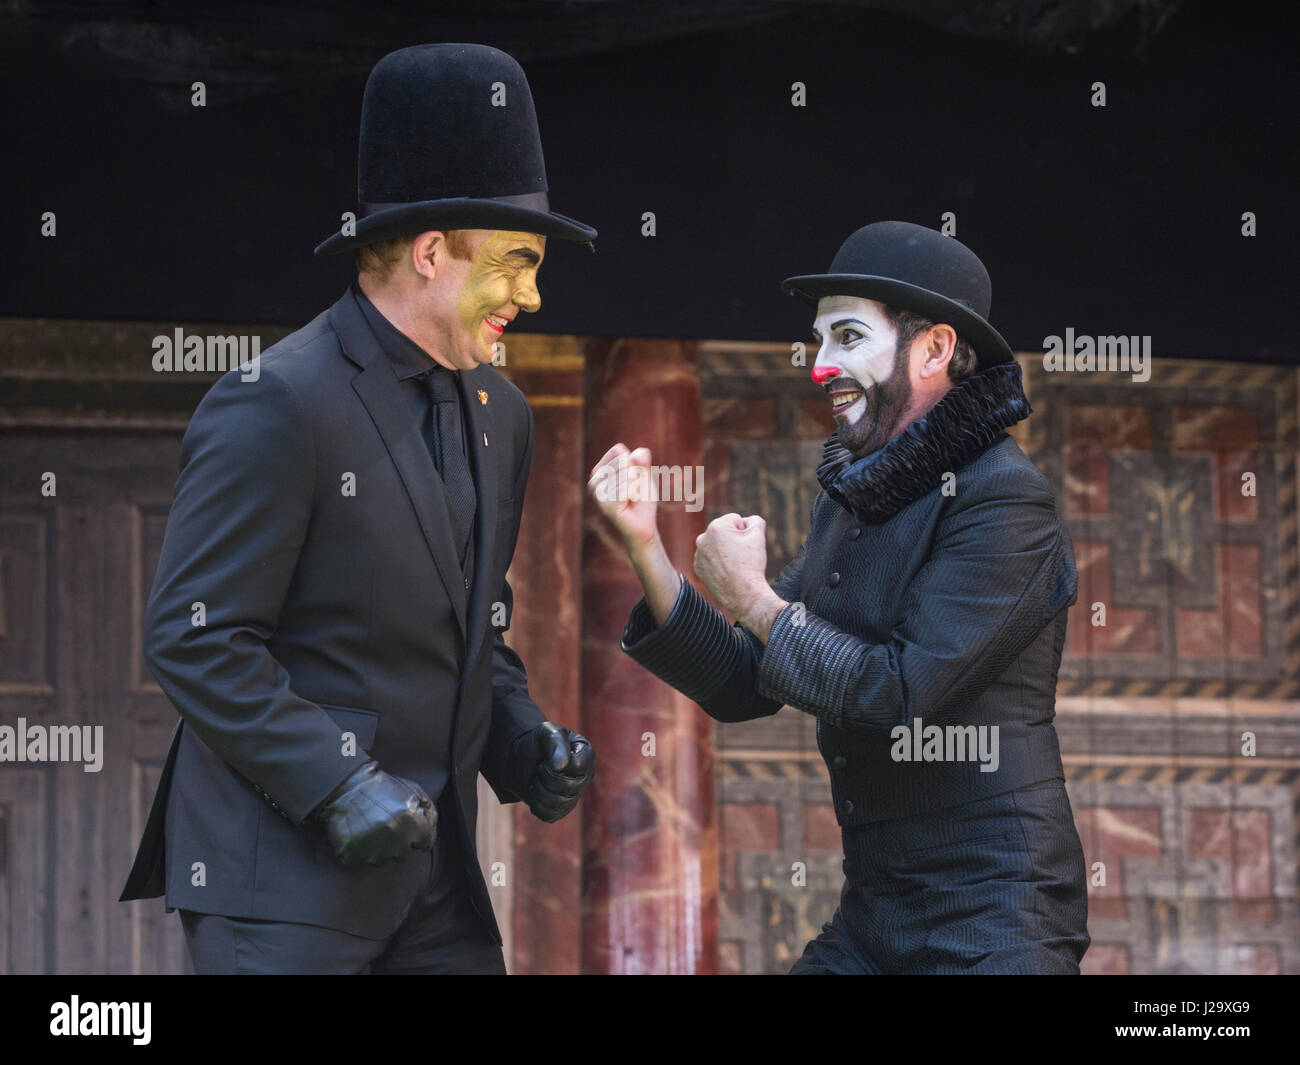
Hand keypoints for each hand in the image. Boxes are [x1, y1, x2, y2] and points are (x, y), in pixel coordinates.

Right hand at [314, 761, 437, 866]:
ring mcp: (372, 851)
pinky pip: (363, 859)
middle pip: (405, 853)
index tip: (411, 827)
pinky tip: (360, 833)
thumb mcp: (413, 790)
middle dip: (400, 841)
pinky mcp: (353, 856)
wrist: (346, 786)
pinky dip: (362, 850)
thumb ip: (429, 811)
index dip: (420, 833)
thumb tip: (432, 827)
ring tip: (372, 827)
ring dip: (381, 847)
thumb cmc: (382, 786)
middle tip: (387, 823)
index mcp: (412, 824)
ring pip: (383, 859)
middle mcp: (395, 841)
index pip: (427, 843)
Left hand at [510, 722, 594, 822]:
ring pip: (558, 803)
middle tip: (539, 768)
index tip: (546, 757)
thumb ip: (555, 742)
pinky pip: (549, 815)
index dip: (555, 763)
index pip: (577, 766)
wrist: (518, 761)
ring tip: (537, 780)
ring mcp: (575, 796)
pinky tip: (536, 792)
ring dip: (539, 791)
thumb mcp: (544, 733)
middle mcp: (585, 776)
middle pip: (568, 787)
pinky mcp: (562, 811)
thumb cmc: (535, 744)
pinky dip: (536, 804)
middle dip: (546, 777)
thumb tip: (562, 766)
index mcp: (586, 754)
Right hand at [588, 443, 660, 550]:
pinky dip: (635, 494)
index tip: (631, 480)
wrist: (644, 526)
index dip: (633, 463)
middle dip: (636, 475)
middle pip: (623, 460)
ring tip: (630, 500)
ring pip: (627, 474)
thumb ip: (642, 461)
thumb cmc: (641, 500)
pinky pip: (628, 487)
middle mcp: (594, 480)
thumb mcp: (643, 475)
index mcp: (599, 471)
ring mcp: (598, 493)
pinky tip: (629, 505)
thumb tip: (640, 452)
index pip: (618, 451)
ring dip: (637, 487)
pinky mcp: (606, 504)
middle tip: (632, 492)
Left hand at [693, 513, 775, 622]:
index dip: (745, 531)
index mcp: (716, 527)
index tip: (747, 545)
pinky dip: (718, 564)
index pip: (735, 520)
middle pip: (724, 532)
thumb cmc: (751, 564)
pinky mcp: (698, 569)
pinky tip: (727, 572)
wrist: (743, 594)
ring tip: (735, 565)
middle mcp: (702, 539)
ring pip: (717, 546)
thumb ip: (755, 520)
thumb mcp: (758, 535)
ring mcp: (698, 555)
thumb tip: (748, 521)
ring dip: (725, 551)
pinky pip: (711, 560)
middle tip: (742, 556)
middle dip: (733, 540)